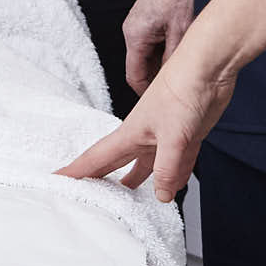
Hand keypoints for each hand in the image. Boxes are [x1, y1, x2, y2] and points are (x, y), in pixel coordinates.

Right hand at [55, 43, 235, 203]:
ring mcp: (165, 135)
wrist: (208, 69)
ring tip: (128, 192)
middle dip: (103, 177)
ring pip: (148, 163)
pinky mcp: (186, 136)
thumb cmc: (182, 90)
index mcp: (131, 133)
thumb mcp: (173, 136)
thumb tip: (161, 196)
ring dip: (138, 177)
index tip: (57, 180)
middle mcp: (144, 135)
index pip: (97, 157)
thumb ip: (166, 168)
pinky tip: (174, 186)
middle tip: (89, 194)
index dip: (77, 170)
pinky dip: (174, 175)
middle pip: (118, 162)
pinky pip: (176, 163)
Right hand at [122, 0, 194, 95]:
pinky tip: (177, 54)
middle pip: (138, 68)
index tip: (163, 103)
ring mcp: (134, 27)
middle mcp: (130, 33)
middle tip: (176, 92)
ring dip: (159, 66)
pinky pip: (148, 46)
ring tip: (180, 73)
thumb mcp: (180, 31)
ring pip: (144, 57)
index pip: (134, 77)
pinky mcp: (141, 22)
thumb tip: (174, 82)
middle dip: (155, 81)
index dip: (147, 93)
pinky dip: (160, 54)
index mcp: (135, 38)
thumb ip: (173, 58)